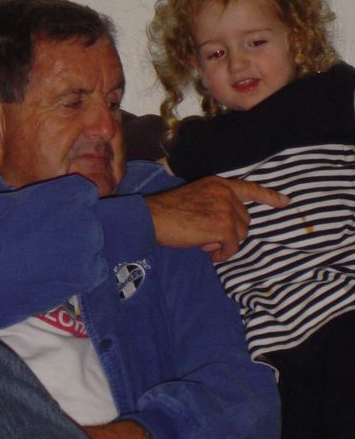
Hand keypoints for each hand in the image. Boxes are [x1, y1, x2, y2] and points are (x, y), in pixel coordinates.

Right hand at [145, 176, 289, 261]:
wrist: (152, 217)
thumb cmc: (167, 211)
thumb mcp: (195, 197)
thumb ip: (214, 205)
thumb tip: (224, 230)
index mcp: (218, 184)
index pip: (250, 188)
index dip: (269, 197)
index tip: (285, 202)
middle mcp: (225, 193)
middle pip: (244, 219)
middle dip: (230, 232)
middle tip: (207, 237)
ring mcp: (225, 209)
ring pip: (241, 234)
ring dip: (226, 243)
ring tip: (205, 243)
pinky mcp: (222, 227)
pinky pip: (233, 246)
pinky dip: (223, 254)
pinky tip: (210, 253)